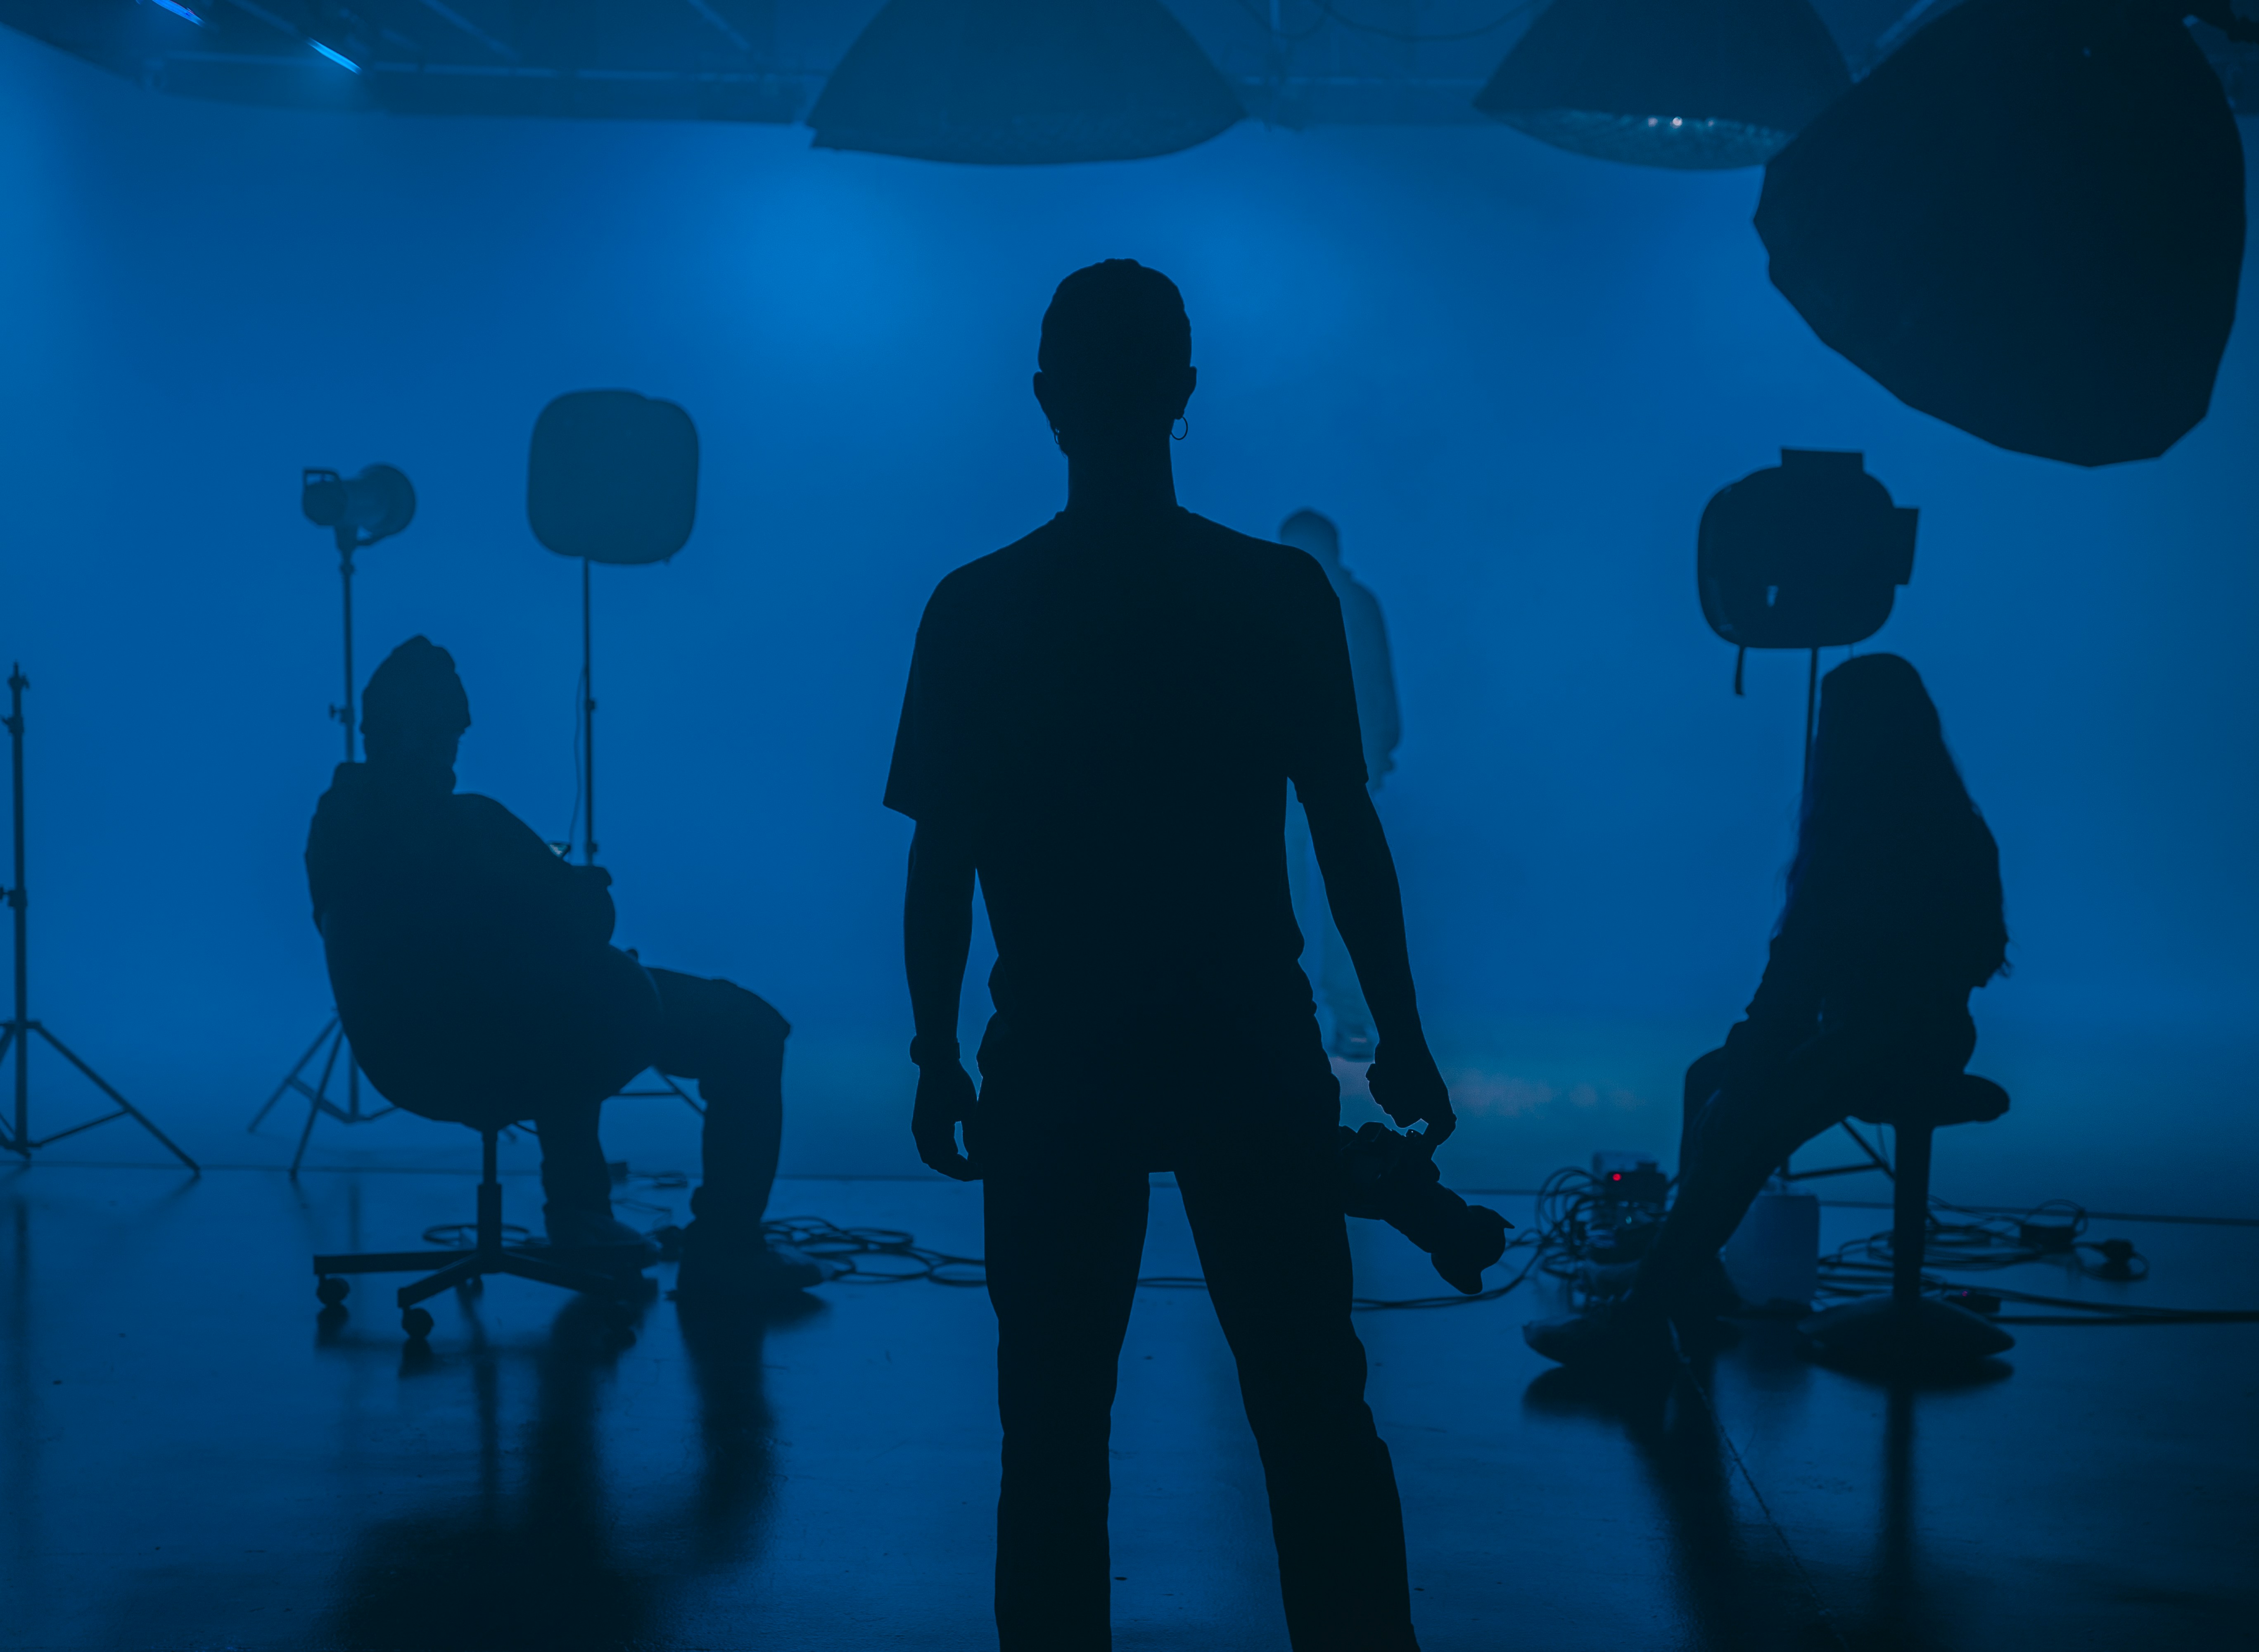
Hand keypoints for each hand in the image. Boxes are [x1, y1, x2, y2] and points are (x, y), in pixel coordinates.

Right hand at [912, 1060, 979, 1181]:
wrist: (937, 1062)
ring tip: (970, 1164)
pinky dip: (943, 1152)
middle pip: (938, 1163)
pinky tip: (960, 1152)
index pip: (947, 1162)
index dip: (964, 1170)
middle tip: (977, 1171)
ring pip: (932, 1156)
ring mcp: (920, 1127)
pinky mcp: (922, 1122)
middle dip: (957, 1170)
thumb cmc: (955, 1082)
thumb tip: (976, 1156)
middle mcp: (922, 1133)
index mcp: (932, 1131)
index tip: (981, 1171)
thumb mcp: (969, 1109)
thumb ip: (972, 1134)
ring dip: (949, 1163)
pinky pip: (930, 1146)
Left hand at [1367, 1040, 1455, 1148]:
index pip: (1443, 1128)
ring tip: (1385, 1077)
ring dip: (1383, 1091)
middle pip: (1406, 1115)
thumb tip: (1401, 1120)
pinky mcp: (1398, 1074)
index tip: (1418, 1145)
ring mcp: (1412, 1083)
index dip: (1433, 1139)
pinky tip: (1379, 1071)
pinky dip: (1379, 1081)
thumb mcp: (1404, 1102)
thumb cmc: (1405, 1071)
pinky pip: (1384, 1087)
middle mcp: (1426, 1094)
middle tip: (1393, 1093)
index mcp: (1437, 1102)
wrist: (1399, 1037)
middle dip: (1393, 1105)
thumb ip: (1404, 1117)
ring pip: (1390, 1100)